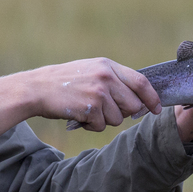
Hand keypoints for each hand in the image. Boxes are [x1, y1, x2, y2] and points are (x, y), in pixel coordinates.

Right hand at [0, 57, 161, 136]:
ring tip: (87, 110)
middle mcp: (106, 76)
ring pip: (118, 119)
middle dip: (123, 114)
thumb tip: (138, 101)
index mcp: (108, 65)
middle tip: (106, 111)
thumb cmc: (64, 83)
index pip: (141, 81)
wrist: (37, 88)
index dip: (151, 97)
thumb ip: (113, 80)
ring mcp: (99, 92)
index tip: (156, 108)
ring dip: (105, 121)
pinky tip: (80, 116)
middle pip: (133, 105)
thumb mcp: (90, 71)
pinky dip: (92, 126)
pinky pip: (102, 126)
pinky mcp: (90, 107)